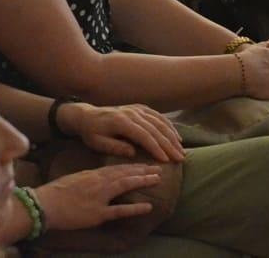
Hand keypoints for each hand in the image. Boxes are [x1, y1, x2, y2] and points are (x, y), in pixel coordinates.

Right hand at [33, 165, 161, 232]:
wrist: (44, 204)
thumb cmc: (55, 193)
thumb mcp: (74, 180)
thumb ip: (89, 179)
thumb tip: (99, 179)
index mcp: (92, 174)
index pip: (117, 167)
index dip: (132, 165)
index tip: (145, 163)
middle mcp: (98, 182)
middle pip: (125, 173)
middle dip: (143, 170)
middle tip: (159, 167)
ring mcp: (99, 197)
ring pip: (125, 185)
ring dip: (143, 181)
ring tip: (158, 179)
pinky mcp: (97, 213)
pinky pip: (119, 210)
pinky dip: (135, 208)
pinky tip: (148, 206)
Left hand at [59, 101, 184, 163]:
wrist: (87, 115)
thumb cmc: (91, 133)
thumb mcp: (98, 143)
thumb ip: (115, 147)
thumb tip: (132, 153)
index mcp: (121, 122)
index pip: (144, 135)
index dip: (156, 148)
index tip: (166, 160)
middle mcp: (131, 113)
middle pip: (155, 129)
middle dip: (169, 144)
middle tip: (180, 158)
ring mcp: (136, 109)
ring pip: (159, 121)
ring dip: (172, 135)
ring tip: (181, 149)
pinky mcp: (139, 108)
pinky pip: (157, 115)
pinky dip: (168, 125)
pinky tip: (176, 135)